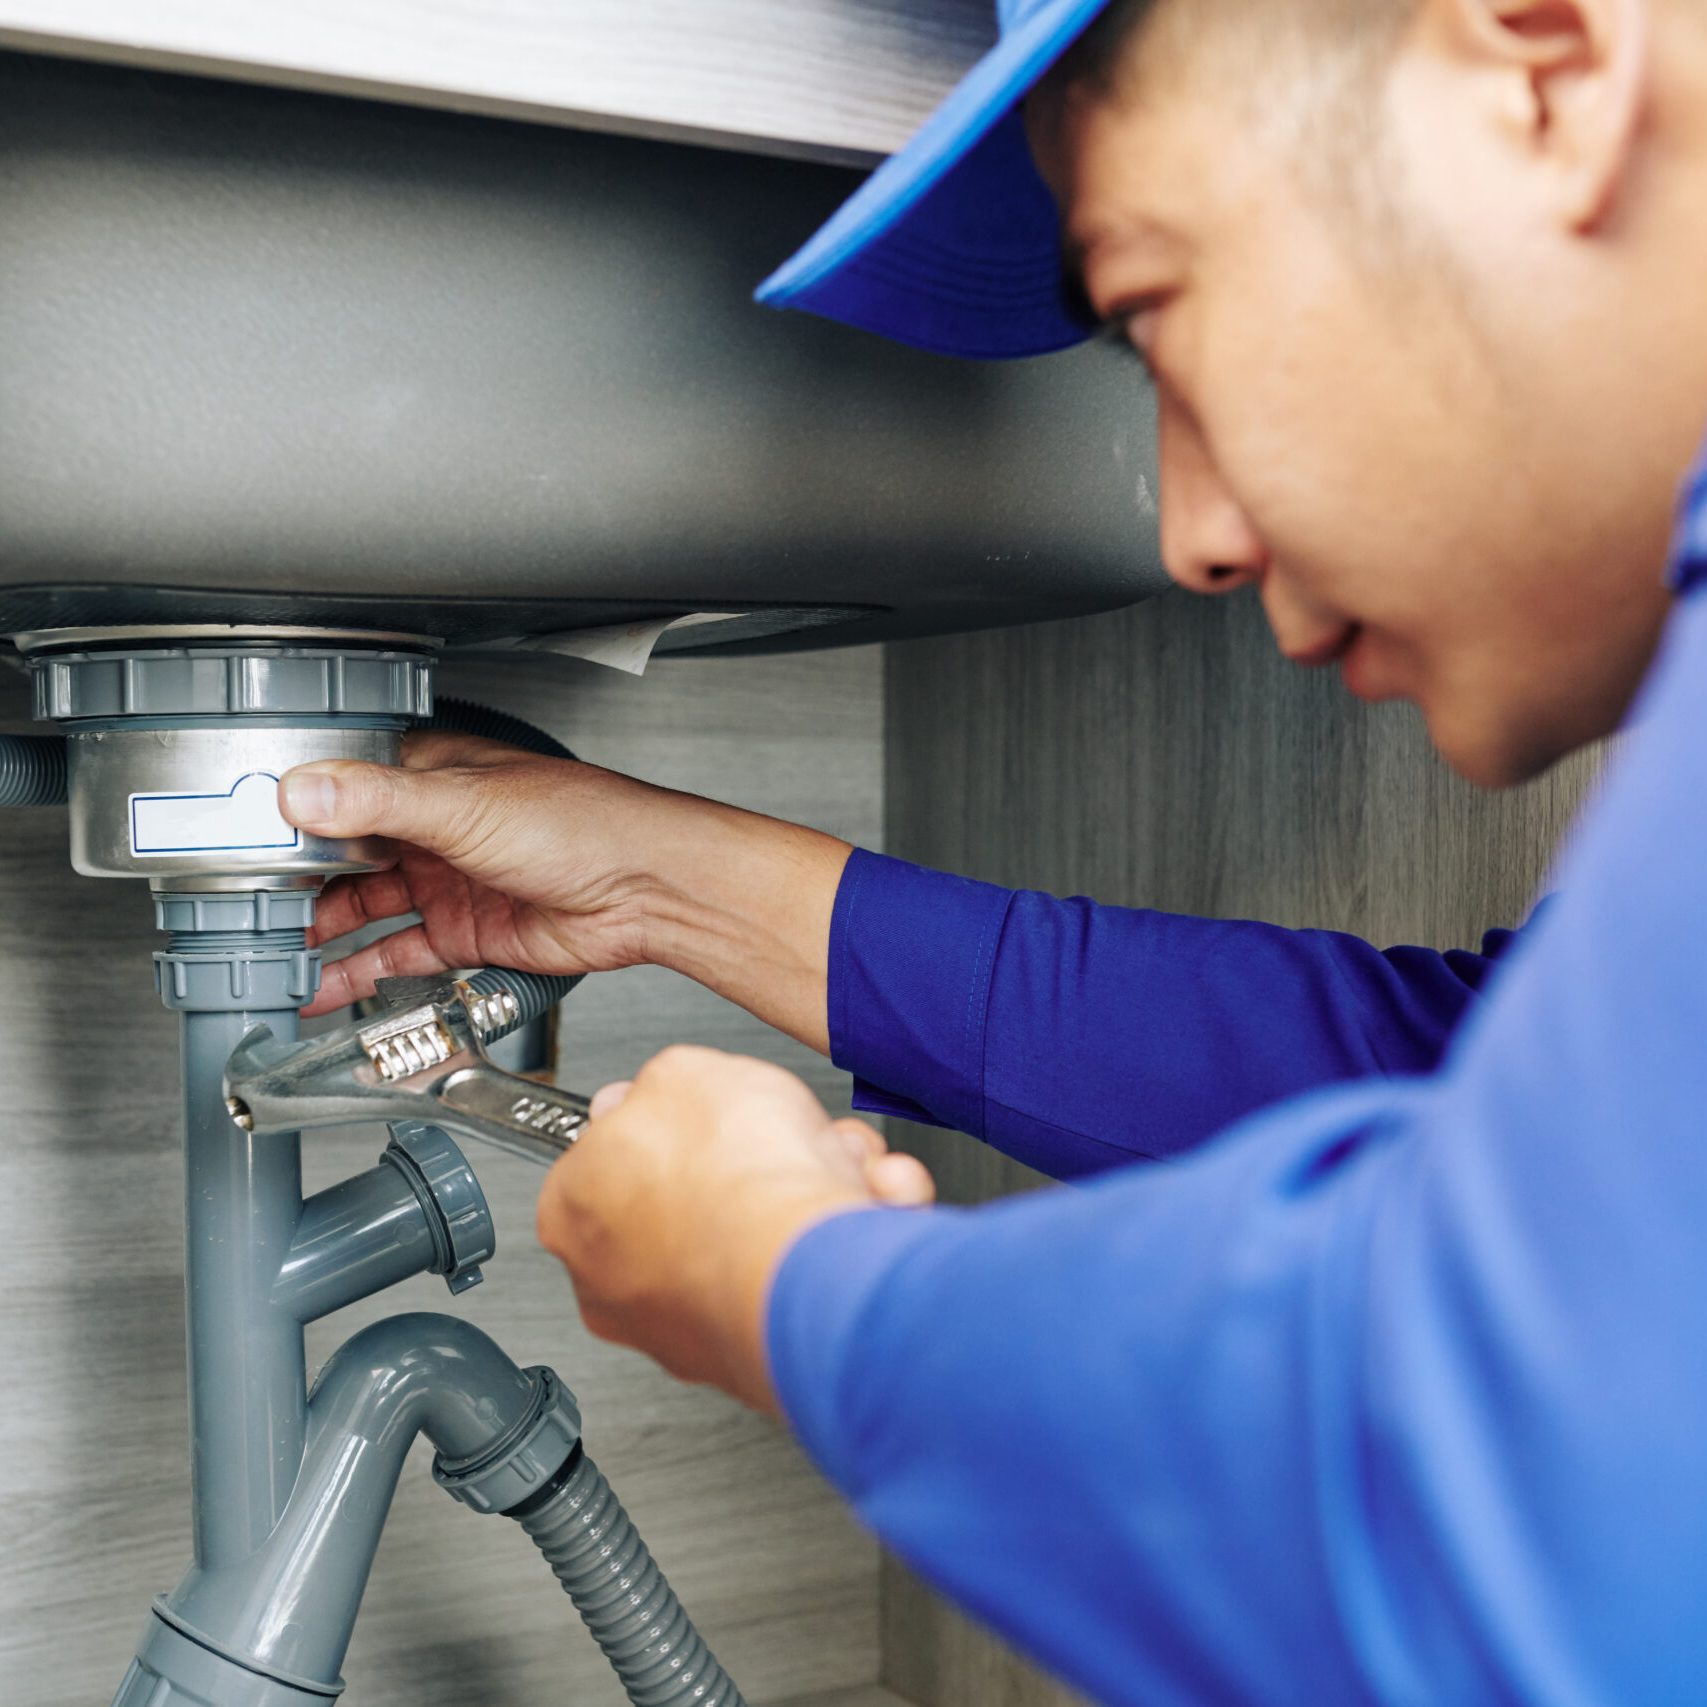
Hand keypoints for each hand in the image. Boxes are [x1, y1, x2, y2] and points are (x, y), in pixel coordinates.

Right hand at [278, 732, 851, 1043]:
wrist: (648, 887)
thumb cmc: (585, 822)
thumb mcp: (466, 804)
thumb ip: (379, 803)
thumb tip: (303, 791)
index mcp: (429, 774)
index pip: (337, 789)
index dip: (287, 816)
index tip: (233, 845)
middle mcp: (433, 826)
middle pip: (341, 857)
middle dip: (292, 885)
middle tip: (234, 915)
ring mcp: (448, 880)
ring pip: (362, 910)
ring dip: (317, 937)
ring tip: (265, 962)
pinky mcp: (466, 932)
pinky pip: (396, 955)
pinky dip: (359, 974)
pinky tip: (322, 991)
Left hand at [536, 1045, 934, 1412]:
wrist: (804, 1264)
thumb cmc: (735, 1177)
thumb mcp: (685, 1070)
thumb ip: (660, 1082)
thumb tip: (659, 1092)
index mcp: (572, 1207)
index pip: (610, 1153)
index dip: (671, 1120)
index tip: (702, 1111)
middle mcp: (613, 1283)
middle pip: (694, 1198)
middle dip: (756, 1159)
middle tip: (783, 1136)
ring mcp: (681, 1328)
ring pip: (756, 1239)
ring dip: (809, 1192)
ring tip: (837, 1167)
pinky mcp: (753, 1354)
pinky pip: (799, 1280)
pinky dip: (838, 1240)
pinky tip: (859, 1206)